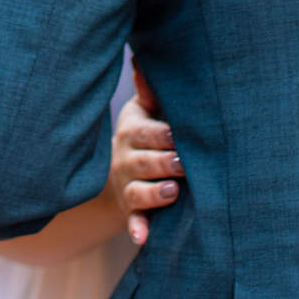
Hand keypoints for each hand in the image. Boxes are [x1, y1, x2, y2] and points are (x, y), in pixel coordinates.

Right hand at [109, 65, 183, 247]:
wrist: (114, 175)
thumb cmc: (140, 136)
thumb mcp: (139, 112)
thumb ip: (147, 92)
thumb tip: (142, 60)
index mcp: (132, 133)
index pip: (147, 132)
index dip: (163, 134)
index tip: (179, 134)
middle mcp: (127, 160)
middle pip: (145, 162)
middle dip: (163, 163)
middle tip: (183, 163)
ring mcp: (128, 187)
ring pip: (139, 192)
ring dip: (154, 194)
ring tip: (173, 192)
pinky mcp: (131, 211)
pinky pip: (133, 221)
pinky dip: (137, 229)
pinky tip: (143, 238)